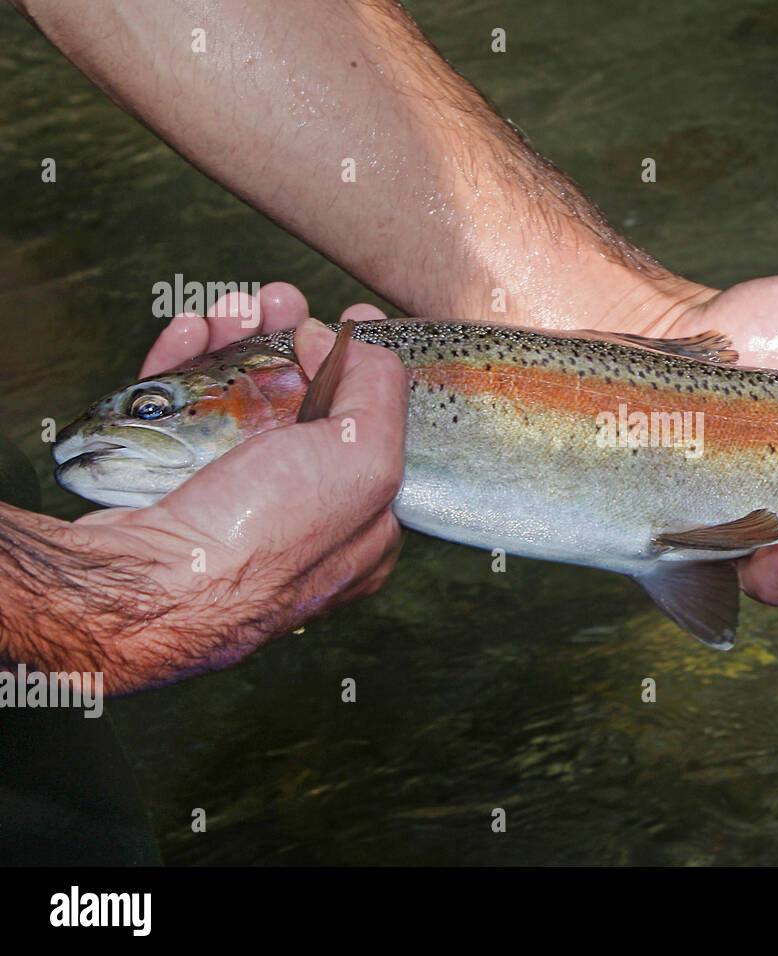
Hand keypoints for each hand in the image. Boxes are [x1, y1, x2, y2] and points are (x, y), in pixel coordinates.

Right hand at [75, 284, 406, 689]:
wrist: (151, 585)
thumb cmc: (269, 535)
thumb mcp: (364, 458)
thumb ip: (377, 390)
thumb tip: (345, 341)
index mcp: (366, 523)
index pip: (377, 429)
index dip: (365, 366)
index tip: (351, 317)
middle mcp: (306, 519)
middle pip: (305, 407)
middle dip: (293, 342)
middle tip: (280, 300)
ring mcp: (236, 508)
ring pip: (240, 405)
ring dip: (237, 344)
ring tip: (234, 307)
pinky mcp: (172, 497)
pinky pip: (181, 420)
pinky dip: (184, 369)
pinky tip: (190, 333)